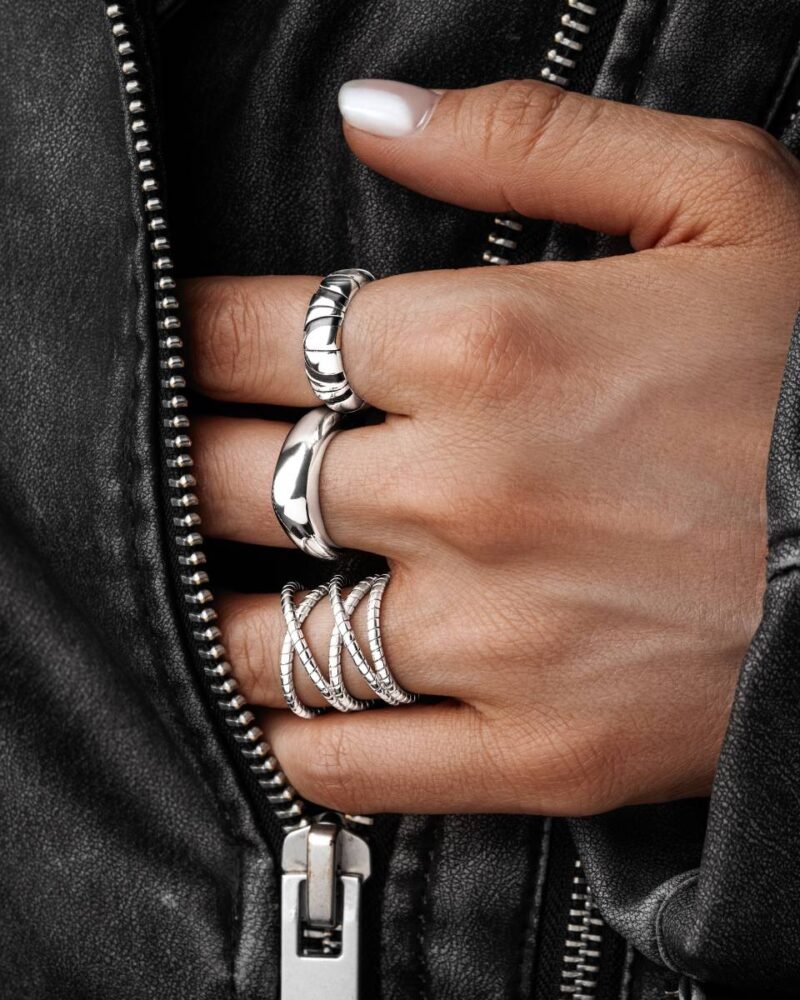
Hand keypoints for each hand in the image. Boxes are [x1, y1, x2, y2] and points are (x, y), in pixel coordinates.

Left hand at [183, 79, 799, 815]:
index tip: (186, 358)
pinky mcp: (536, 749)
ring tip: (224, 593)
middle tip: (195, 476)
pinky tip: (289, 707)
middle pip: (233, 483)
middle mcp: (468, 491)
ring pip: (267, 637)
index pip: (251, 335)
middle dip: (193, 472)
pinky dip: (293, 738)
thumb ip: (525, 140)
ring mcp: (496, 635)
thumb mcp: (714, 195)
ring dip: (221, 613)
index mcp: (489, 342)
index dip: (194, 343)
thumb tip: (374, 114)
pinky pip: (348, 762)